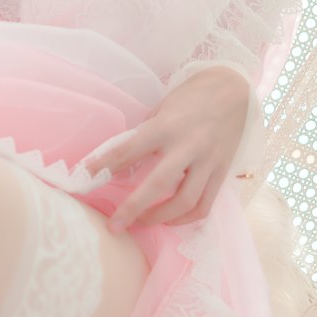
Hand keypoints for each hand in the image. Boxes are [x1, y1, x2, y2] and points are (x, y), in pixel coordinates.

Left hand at [82, 68, 250, 231]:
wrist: (234, 90)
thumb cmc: (191, 97)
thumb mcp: (161, 109)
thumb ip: (144, 136)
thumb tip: (121, 162)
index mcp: (166, 126)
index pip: (128, 150)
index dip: (103, 166)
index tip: (83, 179)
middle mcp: (188, 146)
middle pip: (158, 185)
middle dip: (133, 208)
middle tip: (115, 226)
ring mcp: (208, 161)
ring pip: (185, 202)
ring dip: (160, 218)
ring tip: (141, 223)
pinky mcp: (222, 172)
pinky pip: (205, 204)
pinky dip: (186, 218)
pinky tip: (170, 219)